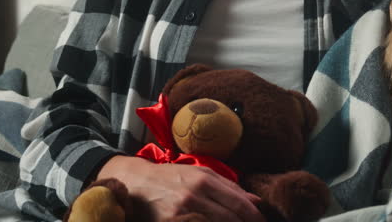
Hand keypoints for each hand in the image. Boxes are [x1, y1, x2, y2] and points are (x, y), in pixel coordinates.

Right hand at [95, 155, 264, 221]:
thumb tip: (255, 201)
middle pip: (231, 218)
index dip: (255, 218)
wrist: (136, 183)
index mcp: (205, 180)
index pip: (239, 204)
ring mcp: (182, 213)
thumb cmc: (172, 177)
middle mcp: (195, 196)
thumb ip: (229, 186)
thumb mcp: (201, 174)